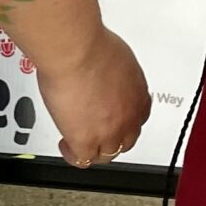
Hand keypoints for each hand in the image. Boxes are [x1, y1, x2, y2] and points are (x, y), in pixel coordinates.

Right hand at [38, 29, 151, 169]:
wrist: (76, 51)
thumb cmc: (92, 45)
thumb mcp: (117, 56)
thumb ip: (114, 71)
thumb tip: (104, 70)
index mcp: (138, 93)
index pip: (137, 117)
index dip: (123, 119)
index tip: (112, 115)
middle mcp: (129, 115)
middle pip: (126, 139)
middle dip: (111, 136)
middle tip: (95, 129)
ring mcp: (110, 132)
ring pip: (107, 153)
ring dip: (94, 148)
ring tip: (79, 140)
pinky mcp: (86, 141)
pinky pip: (83, 159)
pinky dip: (73, 154)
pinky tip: (66, 144)